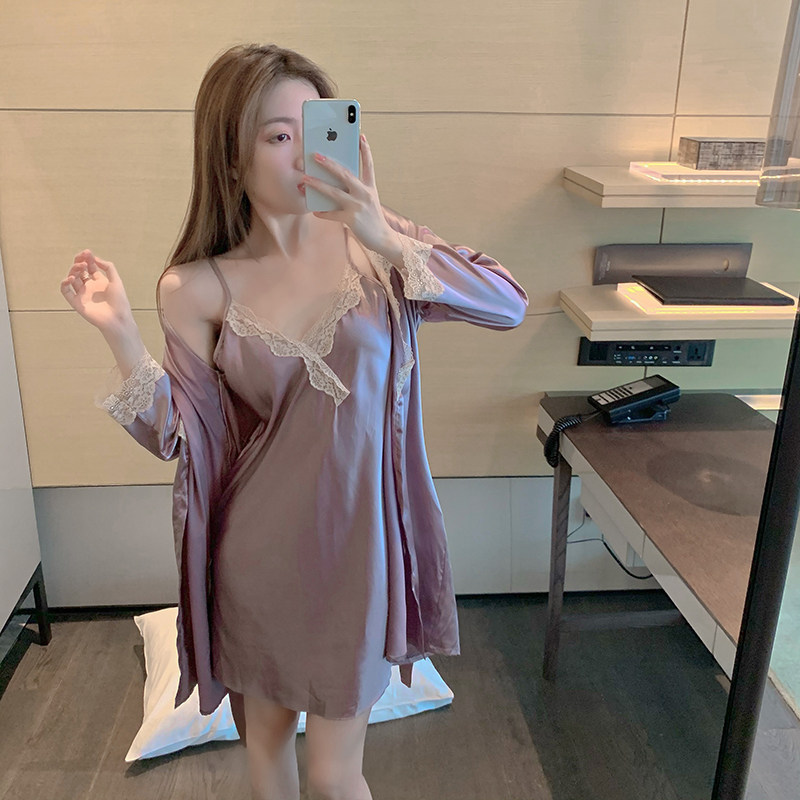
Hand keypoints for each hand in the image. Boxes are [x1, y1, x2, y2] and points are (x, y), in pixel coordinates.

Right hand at [60, 250, 134, 332]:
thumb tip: (95, 258)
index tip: (87, 252)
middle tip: (82, 259)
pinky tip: (70, 278)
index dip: (88, 258)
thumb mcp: (116, 280)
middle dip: (79, 263)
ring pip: (72, 279)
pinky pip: (66, 291)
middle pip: (79, 271)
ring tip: (80, 267)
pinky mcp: (76, 302)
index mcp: (99, 281)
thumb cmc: (119, 302)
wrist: (117, 319)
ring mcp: (82, 294)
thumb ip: (108, 267)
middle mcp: (89, 287)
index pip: (89, 267)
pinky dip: (64, 283)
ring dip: (74, 271)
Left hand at [302, 134, 395, 252]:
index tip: (360, 136)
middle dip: (329, 164)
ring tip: (305, 179)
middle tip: (316, 155)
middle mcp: (364, 194)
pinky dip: (323, 212)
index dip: (365, 150)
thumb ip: (357, 191)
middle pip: (345, 174)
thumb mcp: (369, 201)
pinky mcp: (352, 219)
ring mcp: (358, 206)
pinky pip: (332, 214)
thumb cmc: (373, 219)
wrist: (383, 238)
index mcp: (370, 188)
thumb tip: (336, 183)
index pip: (369, 165)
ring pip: (334, 192)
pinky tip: (315, 211)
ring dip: (317, 185)